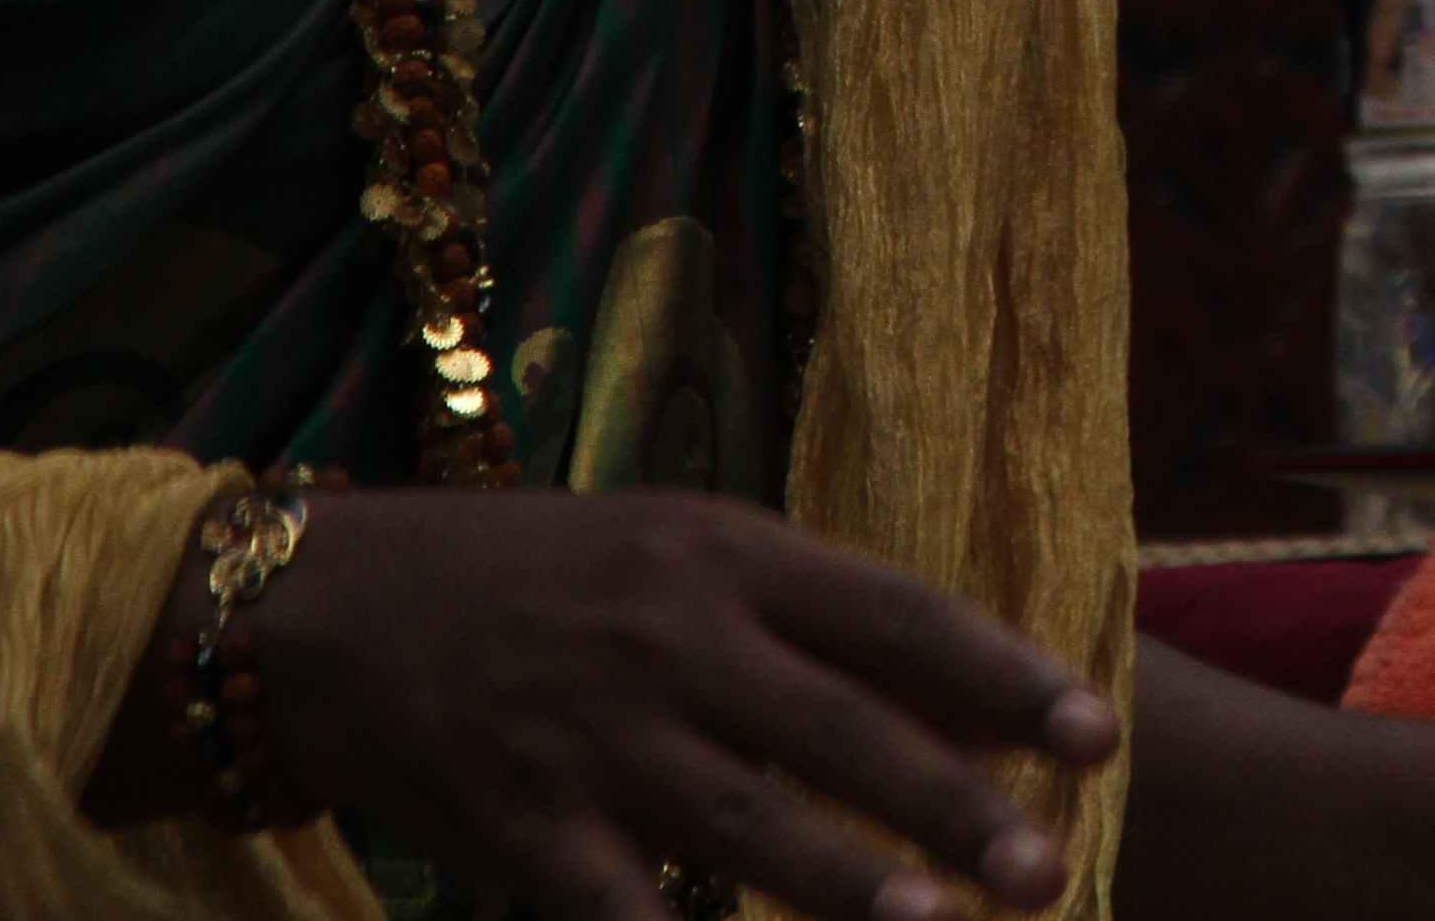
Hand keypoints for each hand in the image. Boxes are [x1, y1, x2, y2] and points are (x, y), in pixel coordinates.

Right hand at [215, 485, 1119, 920]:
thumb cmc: (547, 577)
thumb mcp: (683, 550)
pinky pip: (621, 907)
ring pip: (746, 822)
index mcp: (726, 555)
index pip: (894, 615)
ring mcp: (596, 738)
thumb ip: (816, 616)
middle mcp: (671, 639)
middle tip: (1049, 866)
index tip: (1097, 738)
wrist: (336, 610)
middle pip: (838, 728)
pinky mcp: (524, 827)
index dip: (1002, 678)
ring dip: (848, 884)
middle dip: (952, 803)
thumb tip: (976, 689)